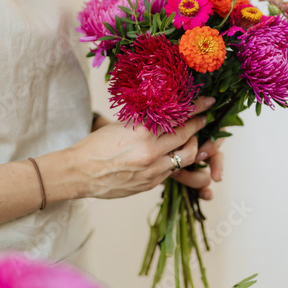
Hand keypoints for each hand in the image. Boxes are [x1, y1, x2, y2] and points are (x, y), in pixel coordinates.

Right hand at [67, 97, 216, 199]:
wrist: (79, 172)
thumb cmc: (95, 147)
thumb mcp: (120, 125)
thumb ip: (145, 121)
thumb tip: (164, 113)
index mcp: (143, 133)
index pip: (178, 118)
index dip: (195, 109)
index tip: (207, 102)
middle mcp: (151, 153)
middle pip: (187, 138)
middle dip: (198, 127)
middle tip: (203, 119)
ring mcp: (153, 171)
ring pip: (184, 158)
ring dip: (191, 147)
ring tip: (190, 140)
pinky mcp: (150, 184)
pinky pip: (171, 171)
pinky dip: (174, 161)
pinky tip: (170, 155)